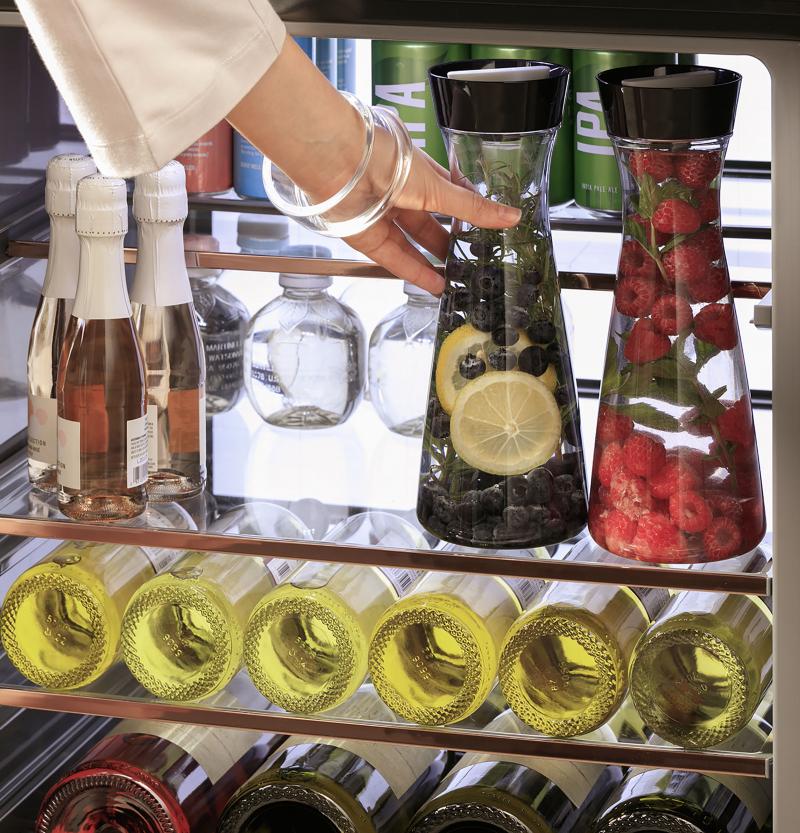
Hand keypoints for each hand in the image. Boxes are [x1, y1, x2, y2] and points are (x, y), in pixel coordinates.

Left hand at [345, 149, 520, 294]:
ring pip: (412, 245)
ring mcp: (382, 217)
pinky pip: (395, 259)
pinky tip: (435, 285)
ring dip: (433, 262)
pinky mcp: (367, 238)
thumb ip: (473, 209)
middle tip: (471, 260)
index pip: (447, 193)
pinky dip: (415, 272)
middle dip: (448, 242)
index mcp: (418, 172)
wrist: (342, 166)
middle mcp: (400, 194)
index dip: (465, 211)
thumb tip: (511, 217)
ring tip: (457, 280)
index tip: (485, 229)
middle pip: (428, 223)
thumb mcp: (440, 188)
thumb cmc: (388, 160)